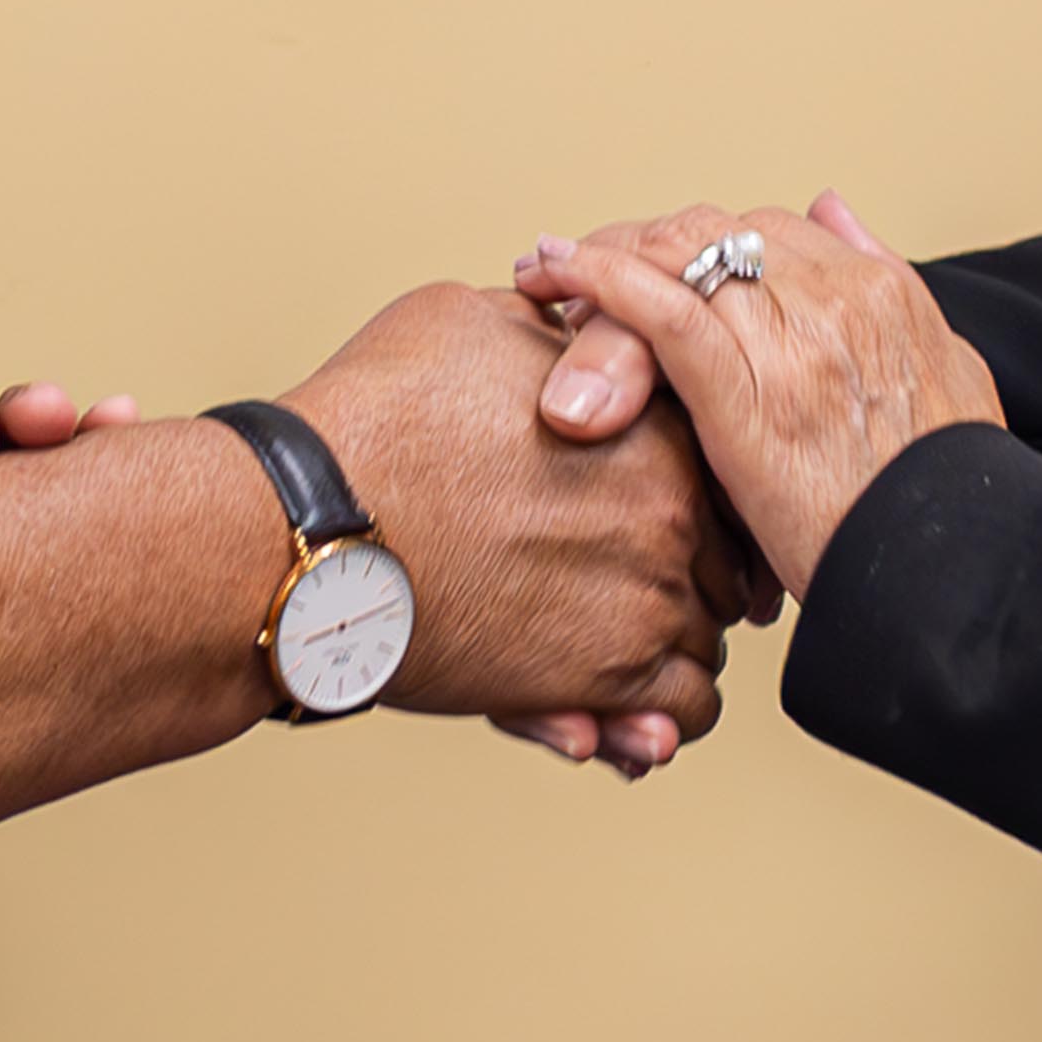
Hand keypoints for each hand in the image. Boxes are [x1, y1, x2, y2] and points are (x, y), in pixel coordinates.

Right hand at [280, 283, 778, 758]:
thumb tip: (564, 323)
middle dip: (689, 578)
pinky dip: (656, 719)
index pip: (721, 467)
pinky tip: (617, 710)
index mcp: (653, 424)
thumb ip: (549, 333)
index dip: (693, 496)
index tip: (661, 518)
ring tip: (612, 655)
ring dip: (670, 652)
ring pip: (709, 642)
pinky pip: (685, 714)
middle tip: (630, 591)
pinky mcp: (606, 682)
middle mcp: (671, 515)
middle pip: (727, 561)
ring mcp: (646, 601)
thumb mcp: (474, 322)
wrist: (314, 521)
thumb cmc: (375, 421)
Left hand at [515, 195, 995, 596]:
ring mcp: (792, 345)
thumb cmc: (941, 491)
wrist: (954, 571)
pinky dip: (604, 283)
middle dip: (636, 246)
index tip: (645, 267)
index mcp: (877, 291)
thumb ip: (885, 281)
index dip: (688, 245)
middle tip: (574, 273)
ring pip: (679, 260)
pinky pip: (666, 315)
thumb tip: (832, 208)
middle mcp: (835, 300)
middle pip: (711, 234)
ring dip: (602, 260)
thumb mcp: (945, 364)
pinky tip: (557, 275)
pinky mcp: (751, 398)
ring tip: (544, 277)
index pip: (762, 231)